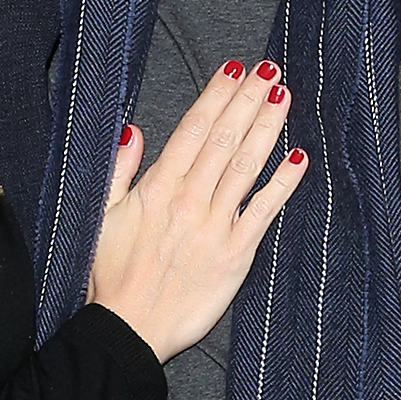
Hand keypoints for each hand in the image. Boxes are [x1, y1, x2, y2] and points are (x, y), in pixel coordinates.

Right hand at [87, 59, 307, 361]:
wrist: (128, 330)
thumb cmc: (110, 277)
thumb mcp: (101, 217)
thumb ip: (119, 170)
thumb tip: (133, 129)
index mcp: (157, 188)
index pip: (193, 129)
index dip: (217, 96)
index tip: (235, 69)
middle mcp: (189, 200)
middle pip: (225, 139)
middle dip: (248, 100)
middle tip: (270, 70)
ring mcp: (215, 227)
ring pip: (246, 166)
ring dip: (267, 128)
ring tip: (283, 97)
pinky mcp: (236, 255)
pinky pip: (264, 212)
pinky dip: (282, 184)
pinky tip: (298, 159)